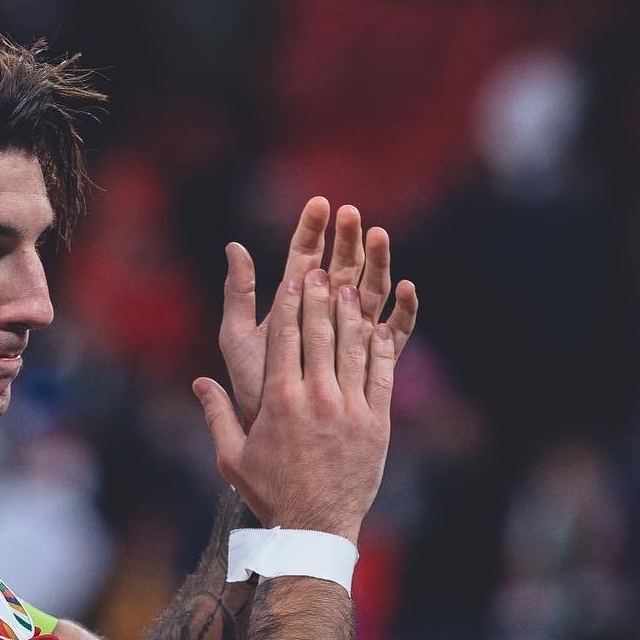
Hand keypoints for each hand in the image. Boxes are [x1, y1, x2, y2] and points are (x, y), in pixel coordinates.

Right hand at [195, 268, 396, 544]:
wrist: (315, 528)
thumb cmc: (270, 494)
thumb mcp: (232, 458)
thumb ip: (217, 415)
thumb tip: (199, 382)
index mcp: (280, 401)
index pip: (285, 338)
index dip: (290, 303)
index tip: (293, 277)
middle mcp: (316, 398)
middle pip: (320, 333)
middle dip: (321, 297)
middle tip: (323, 268)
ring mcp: (350, 409)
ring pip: (353, 348)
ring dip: (351, 314)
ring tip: (350, 287)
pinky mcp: (376, 423)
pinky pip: (380, 375)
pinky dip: (380, 348)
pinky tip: (379, 327)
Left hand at [220, 198, 418, 428]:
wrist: (275, 437)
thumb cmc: (253, 388)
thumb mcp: (238, 338)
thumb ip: (238, 293)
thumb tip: (233, 245)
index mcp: (293, 304)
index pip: (304, 256)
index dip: (312, 229)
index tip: (320, 202)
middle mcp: (325, 315)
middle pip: (342, 267)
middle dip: (348, 238)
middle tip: (352, 213)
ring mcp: (350, 337)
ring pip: (370, 292)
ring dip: (378, 262)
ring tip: (381, 235)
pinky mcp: (371, 361)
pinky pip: (393, 333)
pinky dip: (402, 311)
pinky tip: (407, 288)